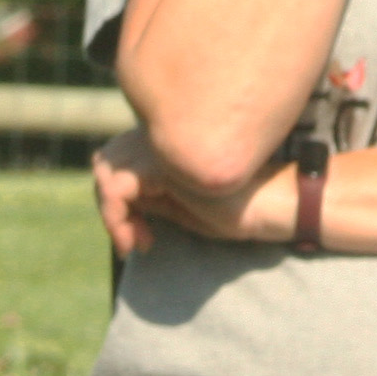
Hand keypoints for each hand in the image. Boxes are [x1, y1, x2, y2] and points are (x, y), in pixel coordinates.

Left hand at [92, 127, 293, 253]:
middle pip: (106, 160)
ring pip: (104, 172)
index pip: (119, 156)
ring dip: (112, 215)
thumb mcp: (182, 202)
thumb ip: (151, 195)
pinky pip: (115, 190)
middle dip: (110, 206)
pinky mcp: (160, 163)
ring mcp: (159, 143)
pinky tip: (137, 242)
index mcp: (168, 137)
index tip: (142, 234)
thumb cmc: (237, 206)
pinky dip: (116, 221)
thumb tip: (117, 201)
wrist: (271, 203)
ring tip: (135, 243)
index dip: (120, 199)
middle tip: (135, 240)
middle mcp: (160, 133)